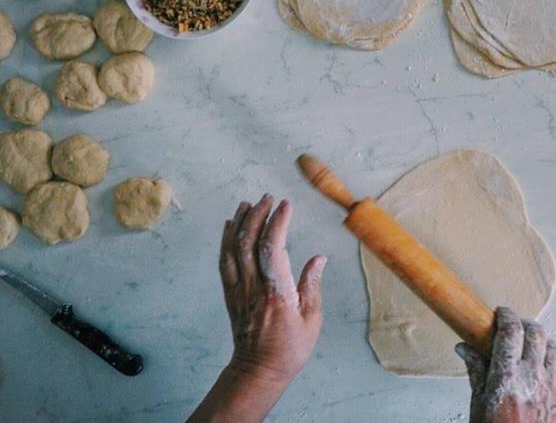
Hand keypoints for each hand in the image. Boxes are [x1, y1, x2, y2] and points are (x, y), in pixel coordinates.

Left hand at [189, 195, 326, 422]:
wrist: (258, 370)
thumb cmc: (289, 348)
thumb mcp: (312, 319)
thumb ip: (312, 285)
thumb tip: (318, 258)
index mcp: (276, 292)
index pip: (273, 248)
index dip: (278, 222)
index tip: (286, 205)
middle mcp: (253, 287)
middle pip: (249, 242)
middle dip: (258, 215)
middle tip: (269, 198)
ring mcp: (238, 289)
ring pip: (233, 248)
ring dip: (240, 222)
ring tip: (249, 203)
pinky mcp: (230, 293)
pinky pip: (224, 261)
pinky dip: (226, 239)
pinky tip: (231, 225)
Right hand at [456, 307, 555, 422]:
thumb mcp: (478, 406)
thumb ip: (476, 372)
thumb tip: (464, 348)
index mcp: (507, 377)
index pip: (511, 331)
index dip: (506, 315)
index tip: (502, 313)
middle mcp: (534, 378)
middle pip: (536, 333)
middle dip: (525, 325)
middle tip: (516, 328)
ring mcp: (555, 390)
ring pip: (555, 349)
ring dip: (543, 345)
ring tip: (532, 351)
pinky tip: (549, 373)